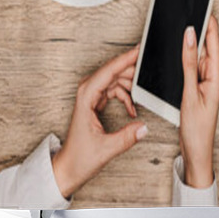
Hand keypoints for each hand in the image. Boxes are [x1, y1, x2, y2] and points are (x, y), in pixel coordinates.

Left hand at [52, 47, 146, 198]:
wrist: (67, 168)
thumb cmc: (78, 158)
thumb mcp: (105, 149)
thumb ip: (127, 138)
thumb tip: (144, 127)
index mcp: (86, 97)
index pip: (109, 70)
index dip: (126, 58)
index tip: (140, 50)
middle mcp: (87, 92)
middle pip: (114, 70)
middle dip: (133, 69)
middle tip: (151, 67)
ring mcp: (91, 95)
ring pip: (116, 78)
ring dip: (131, 84)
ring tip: (143, 94)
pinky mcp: (96, 100)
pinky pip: (115, 87)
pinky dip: (127, 95)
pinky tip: (133, 108)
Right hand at [179, 16, 218, 188]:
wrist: (196, 151)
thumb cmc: (197, 129)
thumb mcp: (189, 93)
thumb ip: (188, 63)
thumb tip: (190, 36)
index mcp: (216, 73)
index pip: (213, 38)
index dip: (208, 19)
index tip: (202, 1)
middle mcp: (212, 73)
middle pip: (204, 42)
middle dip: (196, 25)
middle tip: (186, 6)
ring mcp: (203, 78)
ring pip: (195, 52)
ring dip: (188, 40)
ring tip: (178, 23)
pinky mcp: (195, 84)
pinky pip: (189, 63)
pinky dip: (182, 55)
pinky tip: (175, 49)